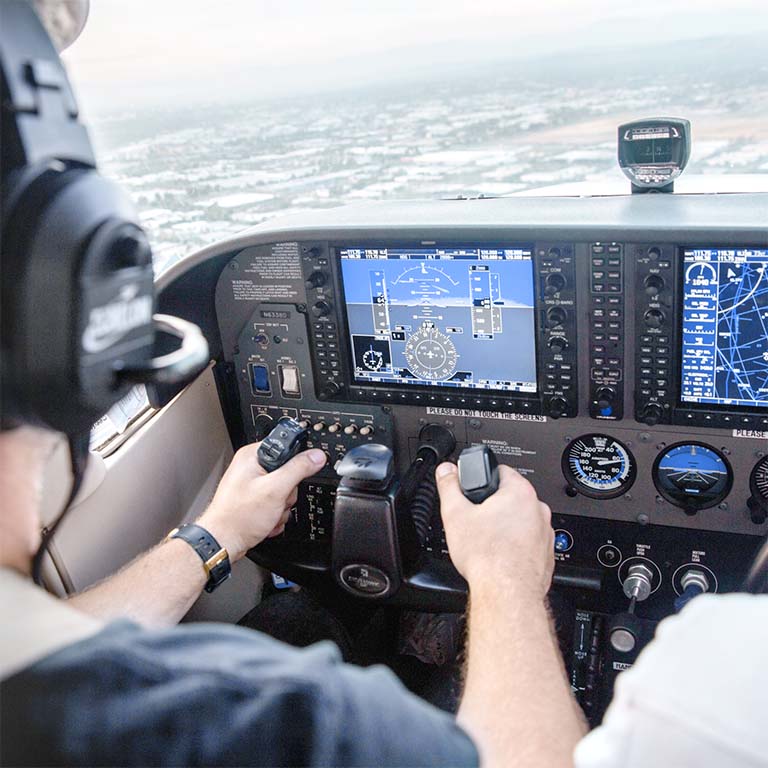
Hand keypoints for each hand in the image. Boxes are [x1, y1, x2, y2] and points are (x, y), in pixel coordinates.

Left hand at [197, 443, 325, 561]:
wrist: (223, 542)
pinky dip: (274, 515)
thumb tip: (316, 456)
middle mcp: (251, 467)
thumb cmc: (238, 517)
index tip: (293, 477)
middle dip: (287, 493)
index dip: (295, 463)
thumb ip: (298, 469)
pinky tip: (265, 520)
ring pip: (285, 492)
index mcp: (253, 456)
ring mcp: (253, 485)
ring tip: (268, 513)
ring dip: (281, 507)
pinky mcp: (255, 500)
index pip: (286, 448)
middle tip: (276, 500)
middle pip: (289, 473)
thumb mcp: (275, 489)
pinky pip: (277, 504)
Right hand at [435, 462, 553, 597]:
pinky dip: (515, 547)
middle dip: (493, 507)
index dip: (482, 480)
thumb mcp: (455, 514)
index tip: (473, 492)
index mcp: (520, 492)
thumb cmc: (487, 556)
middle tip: (476, 521)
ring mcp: (545, 533)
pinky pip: (528, 543)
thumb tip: (446, 471)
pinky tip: (500, 557)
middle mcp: (538, 510)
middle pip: (511, 498)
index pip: (501, 471)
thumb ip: (449, 486)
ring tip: (487, 542)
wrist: (507, 593)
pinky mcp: (547, 555)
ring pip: (521, 522)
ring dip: (505, 528)